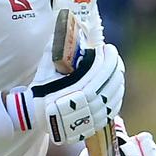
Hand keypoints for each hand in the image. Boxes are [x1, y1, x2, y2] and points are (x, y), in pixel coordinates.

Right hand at [7, 44, 124, 143]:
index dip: (107, 55)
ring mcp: (96, 114)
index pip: (101, 68)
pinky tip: (114, 84)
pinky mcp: (99, 122)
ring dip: (117, 76)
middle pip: (112, 78)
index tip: (106, 47)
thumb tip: (57, 33)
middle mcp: (89, 102)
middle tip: (111, 53)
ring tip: (113, 67)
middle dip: (114, 62)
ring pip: (116, 91)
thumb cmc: (41, 94)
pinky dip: (117, 91)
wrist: (38, 119)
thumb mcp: (44, 72)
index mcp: (77, 89)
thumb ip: (52, 51)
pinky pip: (115, 104)